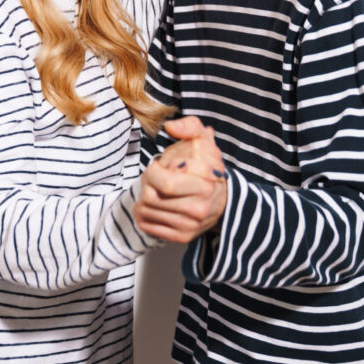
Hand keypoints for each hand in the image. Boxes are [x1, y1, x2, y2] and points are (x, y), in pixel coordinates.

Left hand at [135, 117, 226, 242]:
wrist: (222, 199)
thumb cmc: (205, 167)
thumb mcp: (201, 140)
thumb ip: (189, 127)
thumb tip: (171, 127)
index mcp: (205, 180)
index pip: (164, 182)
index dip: (153, 171)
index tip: (158, 166)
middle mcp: (201, 205)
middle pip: (152, 198)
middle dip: (144, 185)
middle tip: (150, 180)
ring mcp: (192, 223)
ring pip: (148, 212)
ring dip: (142, 200)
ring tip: (151, 192)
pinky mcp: (184, 236)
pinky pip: (151, 228)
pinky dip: (143, 217)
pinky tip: (149, 208)